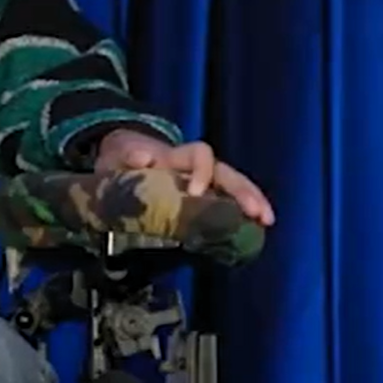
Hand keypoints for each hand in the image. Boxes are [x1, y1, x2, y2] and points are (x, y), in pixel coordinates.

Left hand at [95, 129, 275, 226]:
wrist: (121, 155)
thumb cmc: (119, 159)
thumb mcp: (115, 156)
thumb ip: (127, 157)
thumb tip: (142, 157)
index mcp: (174, 156)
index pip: (199, 155)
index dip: (202, 172)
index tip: (195, 194)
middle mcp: (194, 166)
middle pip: (226, 173)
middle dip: (242, 191)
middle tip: (255, 212)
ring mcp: (202, 180)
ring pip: (233, 185)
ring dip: (251, 200)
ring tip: (266, 220)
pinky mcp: (202, 196)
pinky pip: (228, 200)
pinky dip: (243, 212)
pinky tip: (258, 228)